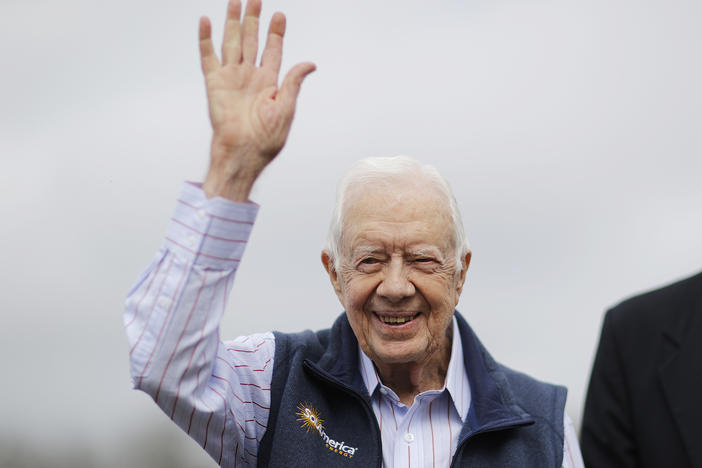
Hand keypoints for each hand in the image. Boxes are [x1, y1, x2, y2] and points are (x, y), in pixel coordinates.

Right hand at [199, 0, 315, 200]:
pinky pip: (208, 56)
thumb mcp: (286, 108)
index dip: (275, 33)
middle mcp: (249, 76)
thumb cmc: (266, 139)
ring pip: (232, 42)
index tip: (279, 15)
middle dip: (254, 19)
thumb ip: (294, 81)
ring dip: (233, 22)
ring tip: (235, 1)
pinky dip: (205, 38)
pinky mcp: (214, 83)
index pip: (272, 50)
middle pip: (252, 40)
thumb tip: (310, 63)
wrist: (243, 152)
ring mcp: (231, 78)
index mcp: (269, 82)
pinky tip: (206, 21)